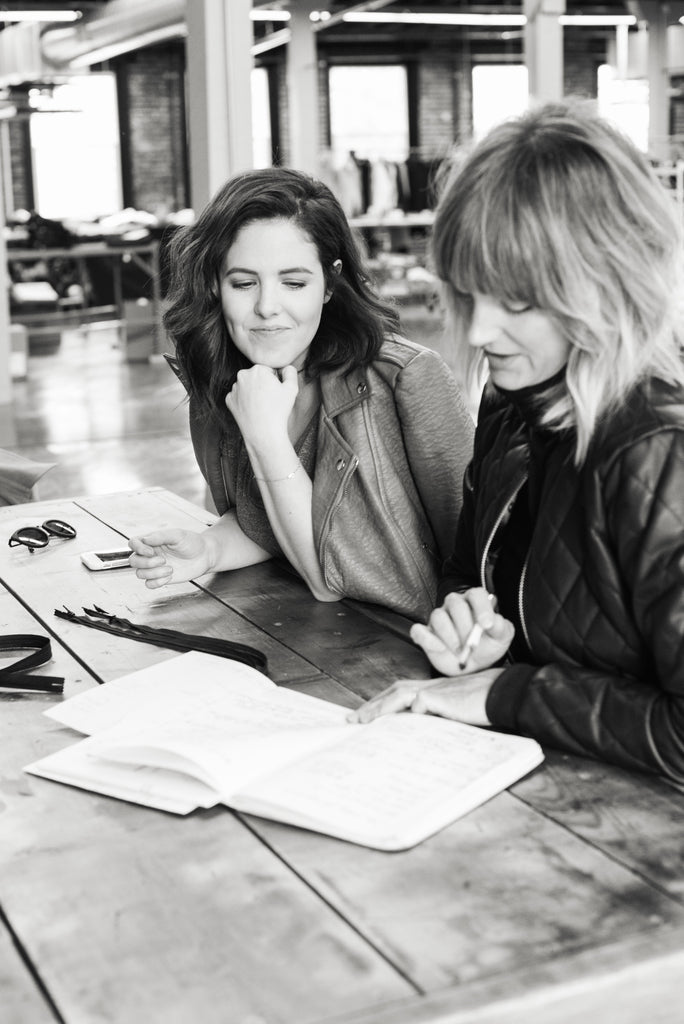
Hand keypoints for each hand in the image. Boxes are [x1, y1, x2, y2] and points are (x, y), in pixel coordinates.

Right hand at [128, 530, 213, 588]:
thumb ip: (161, 536)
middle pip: (133, 561)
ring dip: (154, 573)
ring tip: (170, 568)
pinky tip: (169, 576)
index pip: (133, 543)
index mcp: (152, 541)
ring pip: (140, 574)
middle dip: (146, 563)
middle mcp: (150, 554)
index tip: (151, 551)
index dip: (137, 548)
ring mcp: (154, 567)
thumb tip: (145, 539)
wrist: (205, 556)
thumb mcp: (178, 535)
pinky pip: (149, 584)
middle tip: (163, 560)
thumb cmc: (192, 542)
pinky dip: (157, 582)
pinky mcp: (161, 578)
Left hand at [225, 364, 297, 450]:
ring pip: (246, 387)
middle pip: (255, 377)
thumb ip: (290, 372)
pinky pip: (238, 398)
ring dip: (252, 393)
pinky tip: (252, 410)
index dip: (274, 381)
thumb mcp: (292, 388)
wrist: (263, 433)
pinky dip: (244, 402)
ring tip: (261, 406)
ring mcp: (234, 388)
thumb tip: (285, 367)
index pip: (268, 370)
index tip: (276, 393)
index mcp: (257, 369)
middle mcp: (242, 376)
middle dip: (262, 385)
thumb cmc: (279, 410)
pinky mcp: (229, 400)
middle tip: (269, 400)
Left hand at [349, 669, 503, 725]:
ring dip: (380, 708)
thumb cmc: (484, 703)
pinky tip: (393, 726)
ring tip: (364, 722)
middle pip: (394, 691)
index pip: (400, 691)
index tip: (366, 714)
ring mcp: (436, 690)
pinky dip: (405, 715)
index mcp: (433, 688)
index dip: (382, 701)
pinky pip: (417, 706)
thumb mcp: (456, 710)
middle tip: (353, 720)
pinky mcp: (441, 697)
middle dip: (373, 705)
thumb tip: (418, 729)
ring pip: (399, 695)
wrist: (504, 693)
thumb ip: (438, 715)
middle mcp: (431, 686)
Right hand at [410, 589, 513, 675]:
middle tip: (472, 645)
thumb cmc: (488, 646)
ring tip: (460, 651)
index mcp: (475, 601)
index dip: (482, 608)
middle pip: (455, 604)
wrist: (474, 665)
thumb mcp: (501, 637)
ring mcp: (439, 617)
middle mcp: (456, 604)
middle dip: (465, 626)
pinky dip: (425, 638)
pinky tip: (438, 648)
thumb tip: (492, 622)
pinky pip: (418, 630)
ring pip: (438, 616)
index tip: (486, 625)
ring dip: (449, 636)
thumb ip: (501, 627)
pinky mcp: (426, 632)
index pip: (477, 594)